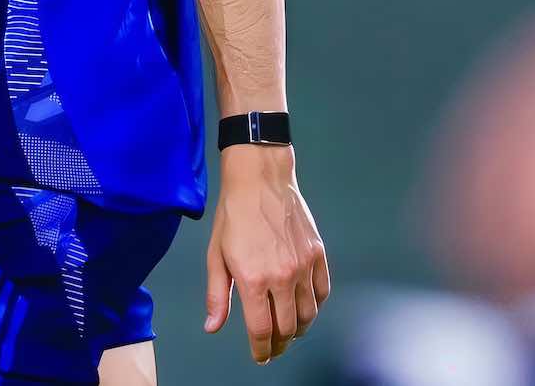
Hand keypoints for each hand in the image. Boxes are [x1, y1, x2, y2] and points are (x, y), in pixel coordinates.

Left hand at [203, 145, 329, 364]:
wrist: (259, 177)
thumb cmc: (234, 213)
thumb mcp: (216, 254)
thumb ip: (216, 295)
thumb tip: (212, 327)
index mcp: (253, 279)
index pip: (262, 331)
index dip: (261, 350)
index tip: (259, 356)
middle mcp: (282, 276)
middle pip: (287, 328)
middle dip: (279, 344)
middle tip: (272, 346)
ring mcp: (303, 266)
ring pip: (308, 315)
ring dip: (298, 328)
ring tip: (288, 329)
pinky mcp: (317, 254)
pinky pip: (322, 292)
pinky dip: (315, 306)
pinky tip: (304, 306)